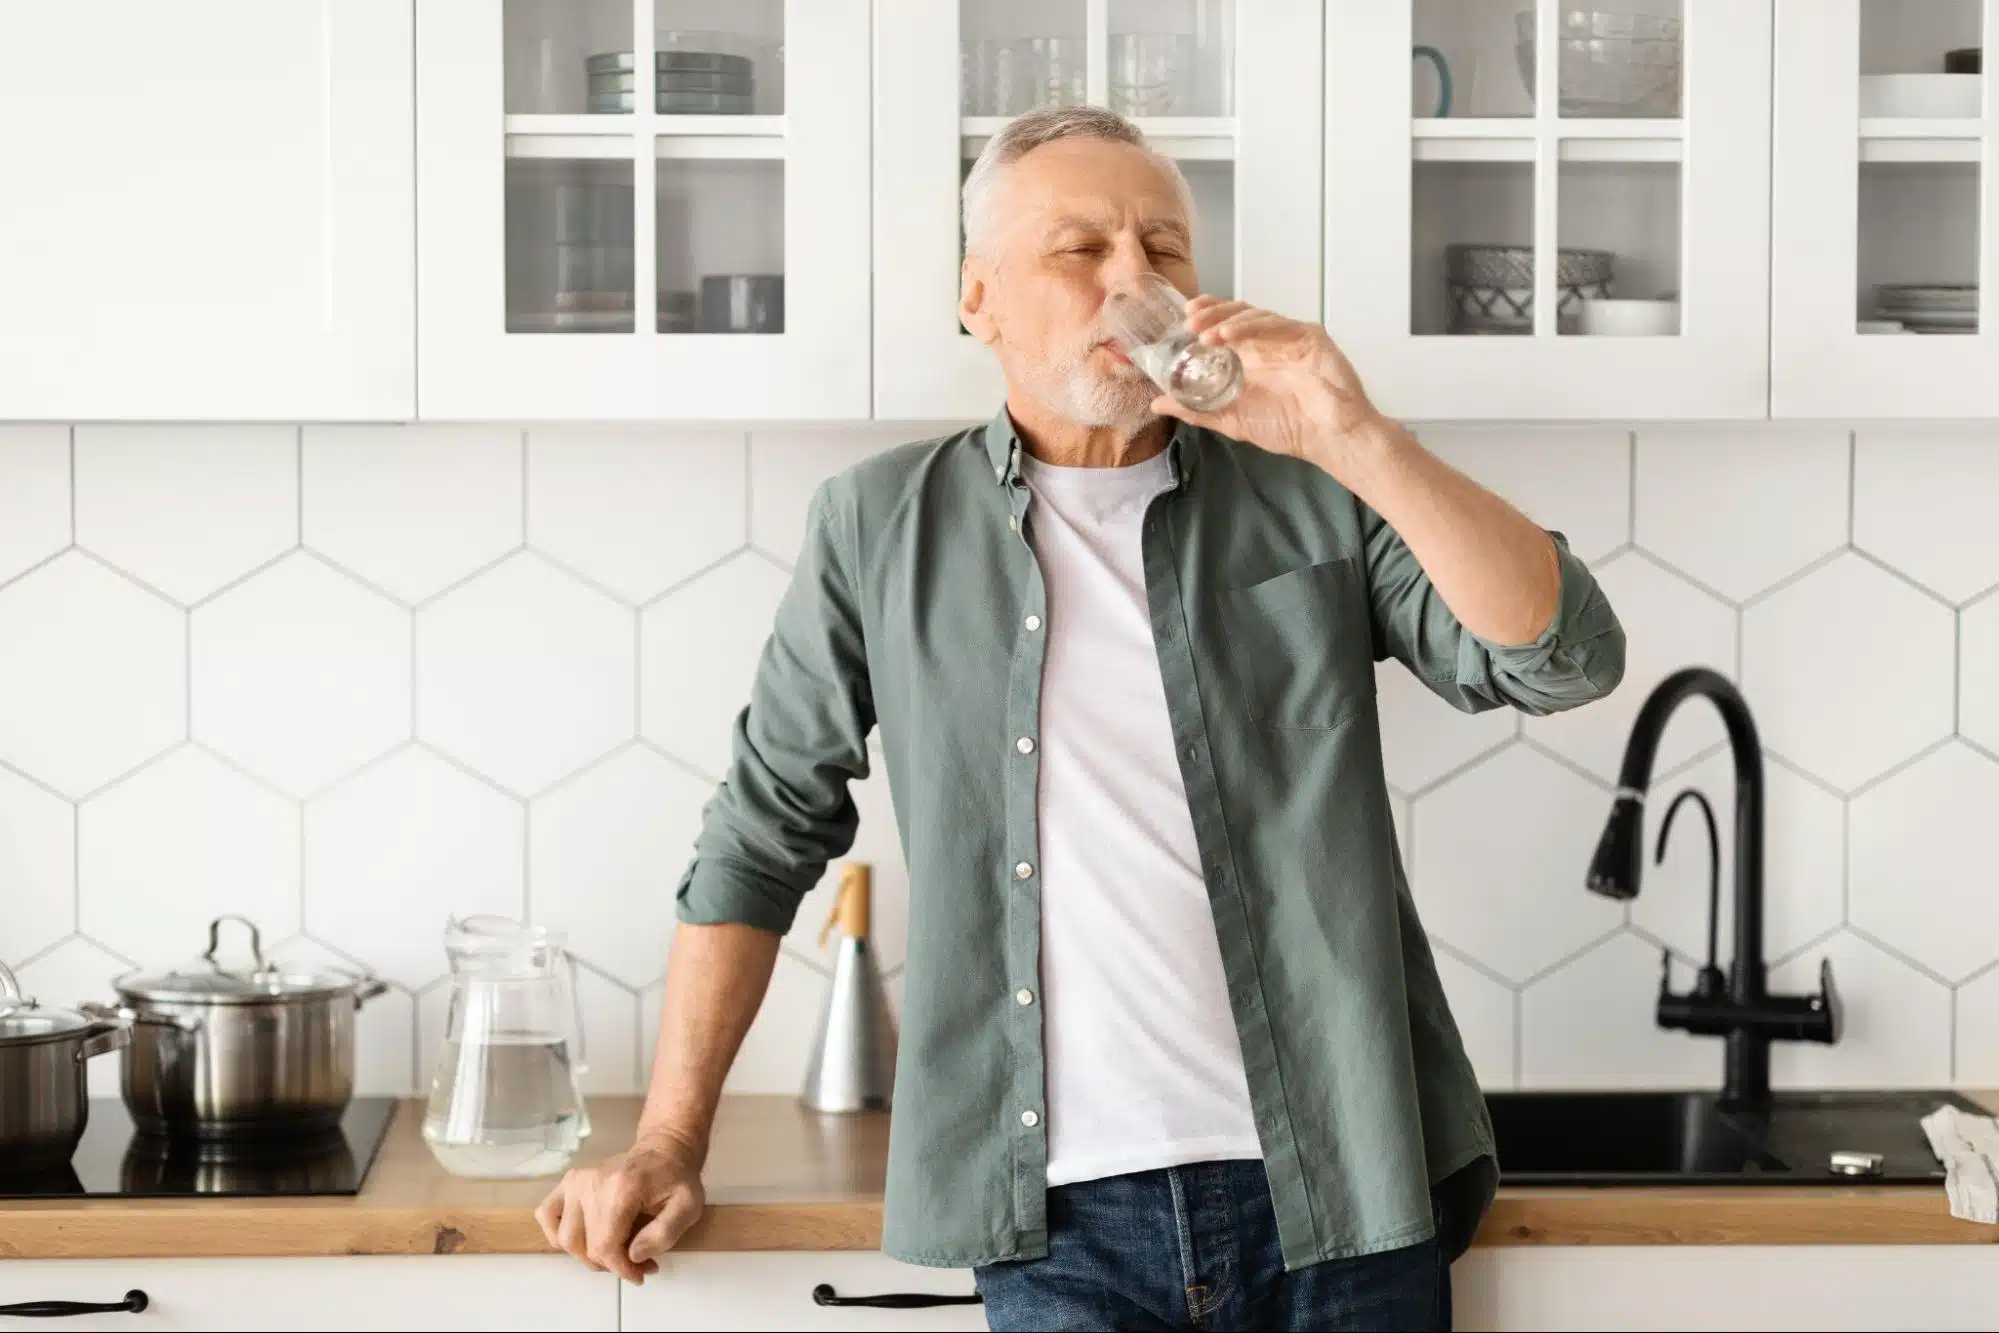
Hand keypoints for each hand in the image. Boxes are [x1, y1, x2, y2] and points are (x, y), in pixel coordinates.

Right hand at [536, 1136, 706, 1284]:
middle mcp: (592, 1183)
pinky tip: (583, 1239)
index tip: (642, 1273)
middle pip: (587, 1247)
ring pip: (566, 1239)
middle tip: (637, 1263)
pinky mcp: (568, 1182)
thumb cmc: (676, 1179)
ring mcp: (576, 1181)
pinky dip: (558, 1235)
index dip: (622, 1270)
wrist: (663, 1150)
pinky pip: (547, 1216)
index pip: (606, 1246)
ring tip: (615, 1252)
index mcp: (622, 1188)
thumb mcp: (688, 1206)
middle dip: (613, 1265)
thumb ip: (665, 1233)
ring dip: (588, 1256)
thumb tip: (633, 1254)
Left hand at [1152, 297, 1389, 476]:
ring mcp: (1290, 338)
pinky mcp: (1309, 336)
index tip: (1182, 319)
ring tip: (1203, 335)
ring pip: (1254, 314)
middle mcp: (1270, 343)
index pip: (1225, 325)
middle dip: (1211, 313)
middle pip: (1237, 314)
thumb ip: (1196, 410)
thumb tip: (1157, 405)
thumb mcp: (1232, 419)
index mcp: (1253, 358)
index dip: (1205, 316)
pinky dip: (1249, 326)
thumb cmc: (1288, 429)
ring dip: (1225, 320)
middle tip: (1188, 322)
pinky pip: (1276, 323)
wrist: (1329, 438)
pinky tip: (1228, 336)